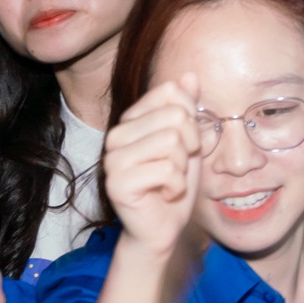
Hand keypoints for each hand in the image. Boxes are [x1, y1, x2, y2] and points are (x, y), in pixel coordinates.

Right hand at [103, 75, 204, 249]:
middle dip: (190, 144)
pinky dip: (176, 186)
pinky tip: (163, 194)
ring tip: (169, 181)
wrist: (162, 228)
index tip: (185, 142)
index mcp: (132, 119)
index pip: (170, 92)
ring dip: (182, 167)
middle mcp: (116, 134)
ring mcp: (113, 158)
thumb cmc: (174, 183)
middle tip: (178, 166)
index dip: (191, 116)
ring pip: (172, 142)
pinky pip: (167, 170)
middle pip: (176, 117)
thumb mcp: (188, 141)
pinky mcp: (117, 183)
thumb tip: (189, 74)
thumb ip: (187, 107)